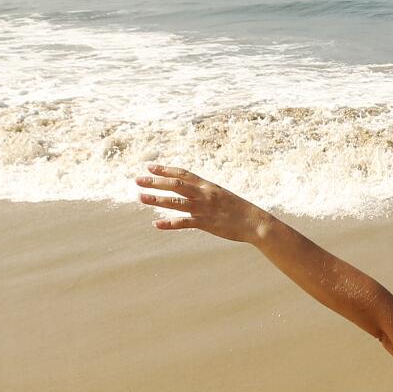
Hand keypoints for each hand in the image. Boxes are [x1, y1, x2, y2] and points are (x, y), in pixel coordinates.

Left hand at [134, 164, 264, 242]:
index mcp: (207, 185)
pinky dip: (169, 224)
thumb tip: (191, 190)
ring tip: (140, 197)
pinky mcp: (205, 223)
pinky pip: (184, 222)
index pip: (182, 174)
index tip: (150, 167)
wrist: (254, 222)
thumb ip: (205, 192)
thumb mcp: (221, 195)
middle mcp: (203, 194)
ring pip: (176, 202)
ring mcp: (204, 208)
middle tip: (138, 180)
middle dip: (155, 182)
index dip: (165, 169)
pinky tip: (156, 224)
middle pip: (175, 184)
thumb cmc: (239, 209)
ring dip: (156, 200)